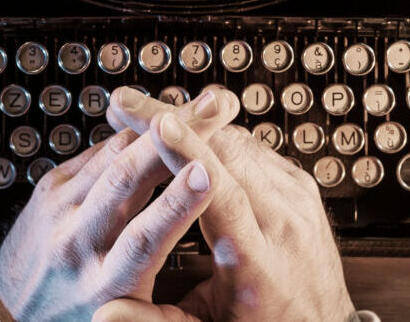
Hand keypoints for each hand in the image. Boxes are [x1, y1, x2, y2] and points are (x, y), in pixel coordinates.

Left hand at [0, 86, 241, 321]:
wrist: (11, 314)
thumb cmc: (77, 311)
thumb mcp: (126, 308)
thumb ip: (156, 269)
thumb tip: (196, 218)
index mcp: (103, 284)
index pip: (144, 238)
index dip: (177, 202)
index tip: (206, 173)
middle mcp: (77, 243)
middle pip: (125, 180)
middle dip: (173, 140)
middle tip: (215, 110)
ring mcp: (58, 210)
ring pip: (113, 155)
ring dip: (159, 126)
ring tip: (200, 106)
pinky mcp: (48, 188)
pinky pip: (98, 152)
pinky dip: (133, 135)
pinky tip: (161, 121)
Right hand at [95, 91, 354, 321]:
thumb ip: (154, 321)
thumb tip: (107, 315)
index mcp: (258, 264)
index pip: (223, 195)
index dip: (189, 154)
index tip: (159, 124)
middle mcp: (285, 225)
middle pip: (230, 154)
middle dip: (175, 123)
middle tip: (126, 109)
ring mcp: (297, 201)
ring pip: (241, 142)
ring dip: (193, 123)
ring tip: (145, 114)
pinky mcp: (302, 187)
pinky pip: (254, 149)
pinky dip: (216, 136)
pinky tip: (186, 131)